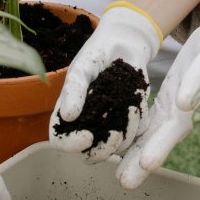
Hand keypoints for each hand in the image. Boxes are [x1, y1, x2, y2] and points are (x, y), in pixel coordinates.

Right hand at [49, 2, 160, 162]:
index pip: (61, 141)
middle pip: (90, 155)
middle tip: (115, 134)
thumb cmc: (96, 55)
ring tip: (131, 108)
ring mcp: (110, 124)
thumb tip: (68, 116)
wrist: (125, 44)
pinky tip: (137, 104)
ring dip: (125, 135)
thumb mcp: (82, 68)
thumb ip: (74, 90)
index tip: (86, 136)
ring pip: (116, 148)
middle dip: (103, 150)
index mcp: (68, 114)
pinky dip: (138, 123)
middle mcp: (88, 124)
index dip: (71, 145)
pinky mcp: (131, 121)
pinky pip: (136, 134)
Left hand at [115, 2, 199, 188]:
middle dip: (142, 162)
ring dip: (135, 153)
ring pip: (151, 134)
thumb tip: (184, 104)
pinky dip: (136, 133)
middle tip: (124, 183)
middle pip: (159, 140)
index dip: (160, 147)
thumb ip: (198, 82)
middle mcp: (182, 113)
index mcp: (193, 105)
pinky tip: (121, 142)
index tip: (146, 165)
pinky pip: (150, 120)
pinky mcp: (168, 100)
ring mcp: (174, 108)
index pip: (174, 130)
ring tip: (118, 173)